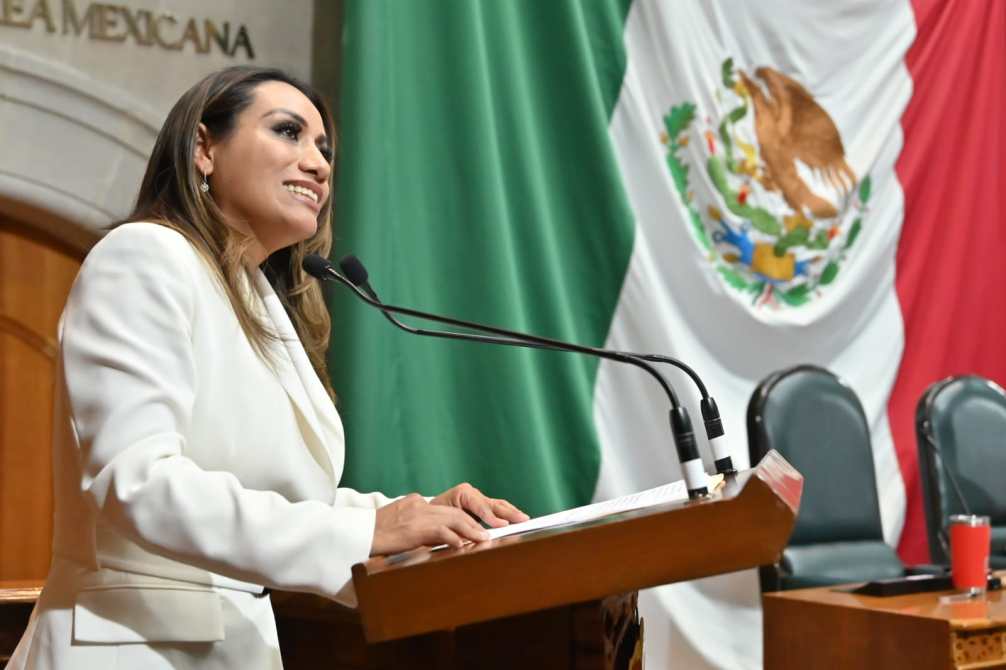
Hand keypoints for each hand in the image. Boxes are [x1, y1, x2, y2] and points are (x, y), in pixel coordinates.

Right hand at [371, 493, 490, 555]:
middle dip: (474, 523)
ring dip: (471, 530)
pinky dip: (454, 537)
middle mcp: (419, 505)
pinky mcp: (414, 527)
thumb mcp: (397, 527)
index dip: (464, 520)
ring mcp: (417, 514)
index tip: (477, 528)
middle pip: (454, 512)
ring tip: (483, 539)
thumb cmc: (372, 536)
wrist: (355, 535)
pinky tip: (462, 545)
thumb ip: (415, 528)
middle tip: (487, 533)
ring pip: (452, 519)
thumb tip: (431, 540)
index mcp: (415, 504)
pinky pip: (440, 530)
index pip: (446, 510)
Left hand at [430, 482, 529, 528]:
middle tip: (522, 519)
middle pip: (493, 503)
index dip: (491, 516)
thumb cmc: (432, 520)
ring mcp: (478, 498)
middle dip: (509, 512)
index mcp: (462, 494)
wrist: (426, 514)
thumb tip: (469, 538)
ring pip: (498, 505)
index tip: (502, 525)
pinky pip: (497, 509)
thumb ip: (456, 528)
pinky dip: (508, 514)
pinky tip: (517, 520)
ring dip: (512, 512)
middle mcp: (472, 493)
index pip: (480, 506)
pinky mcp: (481, 505)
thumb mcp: (441, 523)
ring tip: (524, 519)